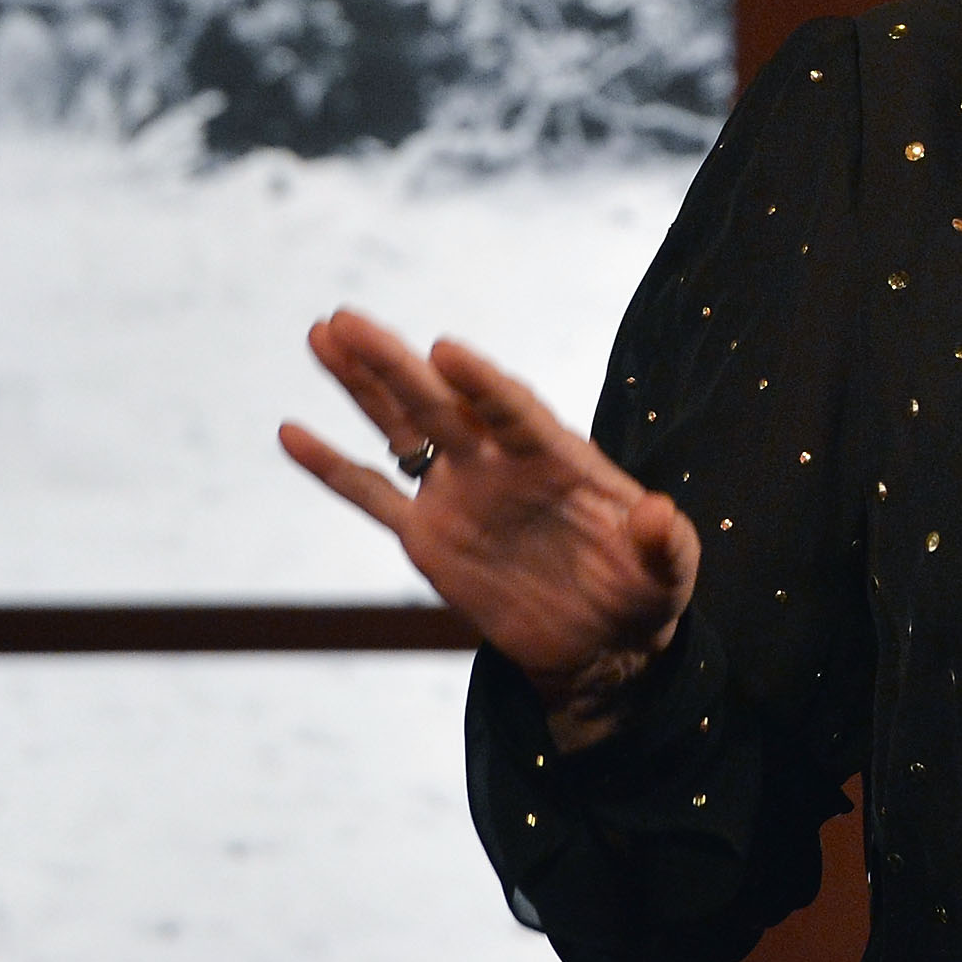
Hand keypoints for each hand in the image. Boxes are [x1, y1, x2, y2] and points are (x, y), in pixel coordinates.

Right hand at [280, 308, 699, 746]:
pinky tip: (291, 431)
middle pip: (441, 404)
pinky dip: (331, 467)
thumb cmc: (644, 591)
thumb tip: (659, 514)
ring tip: (322, 333)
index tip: (444, 349)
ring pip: (400, 430)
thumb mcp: (669, 571)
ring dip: (361, 385)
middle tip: (348, 318)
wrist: (603, 642)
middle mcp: (500, 464)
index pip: (515, 412)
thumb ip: (664, 542)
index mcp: (558, 459)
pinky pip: (372, 496)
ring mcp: (459, 494)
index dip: (482, 384)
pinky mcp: (428, 537)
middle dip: (395, 364)